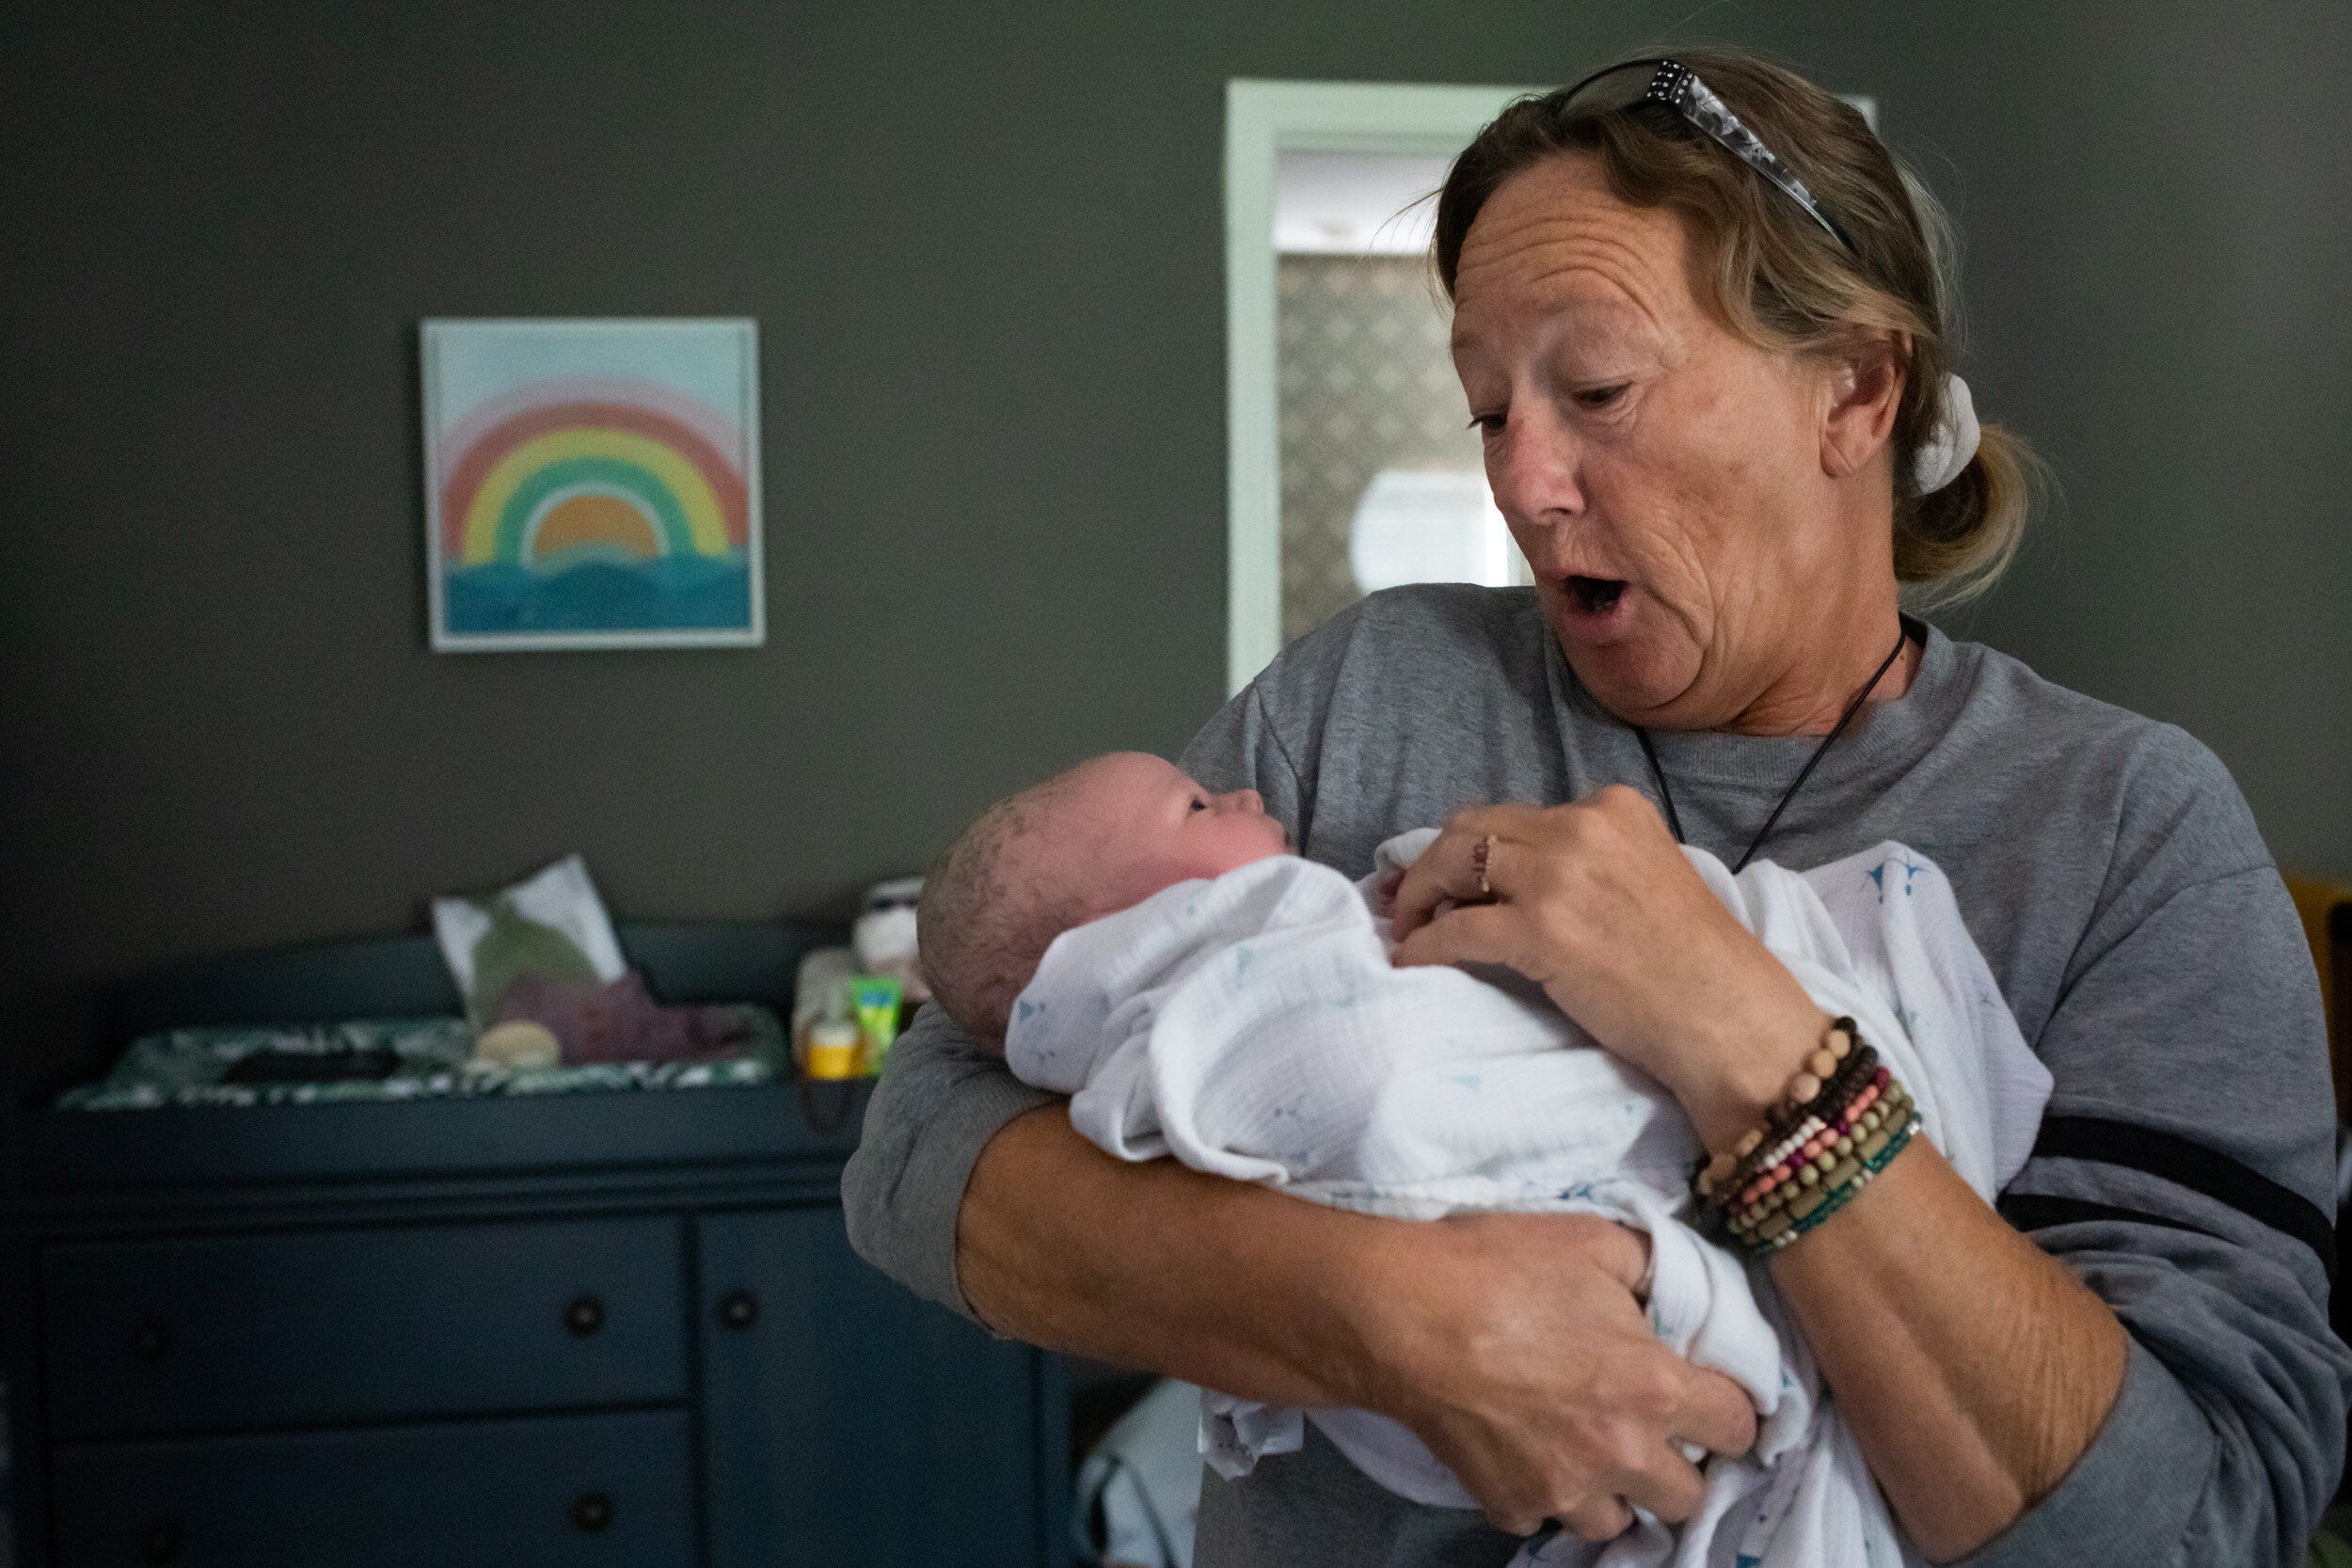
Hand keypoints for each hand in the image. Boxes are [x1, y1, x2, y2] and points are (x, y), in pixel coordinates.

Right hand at [1352, 1210, 1756, 1538]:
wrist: (1402, 1313)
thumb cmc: (1498, 1267)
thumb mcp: (1591, 1240)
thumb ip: (1652, 1267)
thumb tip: (1675, 1285)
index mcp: (1654, 1387)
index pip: (1740, 1428)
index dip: (1730, 1409)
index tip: (1710, 1397)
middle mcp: (1622, 1452)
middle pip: (1689, 1495)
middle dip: (1678, 1462)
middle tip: (1646, 1425)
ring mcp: (1564, 1489)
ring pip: (1619, 1522)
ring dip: (1614, 1489)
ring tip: (1586, 1450)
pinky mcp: (1509, 1506)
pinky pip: (1544, 1516)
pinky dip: (1542, 1492)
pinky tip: (1523, 1450)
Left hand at [1386, 788, 1827, 1150]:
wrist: (1728, 1017)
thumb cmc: (1695, 964)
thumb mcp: (1645, 877)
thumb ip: (1587, 863)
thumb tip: (1507, 878)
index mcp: (1612, 807)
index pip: (1514, 816)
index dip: (1472, 848)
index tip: (1448, 878)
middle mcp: (1582, 826)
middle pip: (1471, 829)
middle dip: (1432, 864)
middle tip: (1409, 902)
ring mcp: (1558, 875)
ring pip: (1452, 864)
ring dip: (1418, 899)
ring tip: (1407, 930)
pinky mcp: (1540, 929)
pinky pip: (1454, 930)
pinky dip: (1423, 945)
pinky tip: (1413, 961)